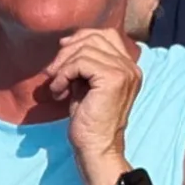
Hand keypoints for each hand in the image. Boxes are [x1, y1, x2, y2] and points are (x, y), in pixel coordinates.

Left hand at [45, 28, 142, 184]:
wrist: (97, 148)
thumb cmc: (89, 122)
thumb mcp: (86, 85)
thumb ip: (84, 63)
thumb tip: (67, 42)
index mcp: (128, 67)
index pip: (106, 35)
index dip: (81, 38)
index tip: (62, 53)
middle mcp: (131, 67)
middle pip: (95, 37)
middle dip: (68, 51)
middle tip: (52, 72)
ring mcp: (124, 72)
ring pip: (86, 48)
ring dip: (63, 65)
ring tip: (56, 85)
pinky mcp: (113, 79)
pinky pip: (81, 62)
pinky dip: (64, 74)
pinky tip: (59, 91)